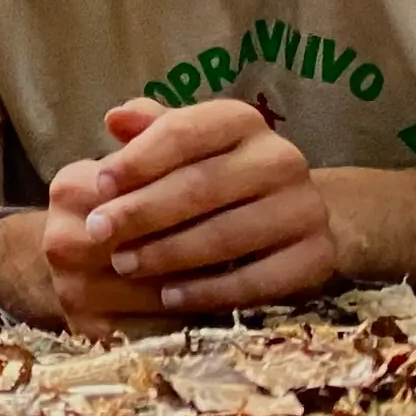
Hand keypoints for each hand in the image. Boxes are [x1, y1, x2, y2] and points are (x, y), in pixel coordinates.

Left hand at [41, 97, 339, 325]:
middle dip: (143, 211)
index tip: (97, 185)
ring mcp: (306, 208)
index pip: (182, 133)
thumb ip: (149, 129)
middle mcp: (281, 158)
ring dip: (168, 253)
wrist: (289, 214)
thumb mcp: (185, 144)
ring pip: (226, 235)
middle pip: (201, 186)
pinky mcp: (318, 256)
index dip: (137, 160)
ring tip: (124, 264)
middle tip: (98, 231)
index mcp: (242, 120)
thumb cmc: (214, 173)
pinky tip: (169, 297)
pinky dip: (209, 291)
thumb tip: (115, 119)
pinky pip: (257, 281)